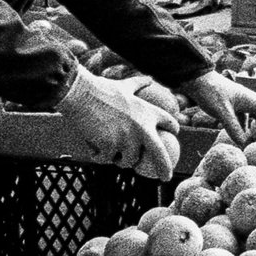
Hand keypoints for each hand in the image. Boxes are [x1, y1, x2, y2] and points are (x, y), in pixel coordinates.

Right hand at [57, 67, 180, 178]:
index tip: (174, 136)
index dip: (174, 129)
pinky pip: (107, 159)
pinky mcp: (110, 147)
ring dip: (120, 160)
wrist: (81, 94)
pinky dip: (99, 156)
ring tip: (111, 154)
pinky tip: (93, 151)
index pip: (169, 123)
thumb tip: (149, 78)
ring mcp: (126, 139)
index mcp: (148, 112)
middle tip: (166, 178)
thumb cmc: (100, 88)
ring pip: (129, 161)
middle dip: (165, 169)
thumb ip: (138, 84)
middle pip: (159, 154)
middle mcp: (141, 127)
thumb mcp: (123, 86)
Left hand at [182, 72, 255, 143]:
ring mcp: (242, 100)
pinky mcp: (234, 102)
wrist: (196, 79)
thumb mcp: (220, 111)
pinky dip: (247, 125)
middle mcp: (249, 99)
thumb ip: (231, 126)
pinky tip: (242, 134)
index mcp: (250, 100)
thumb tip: (242, 143)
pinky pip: (247, 115)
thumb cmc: (209, 92)